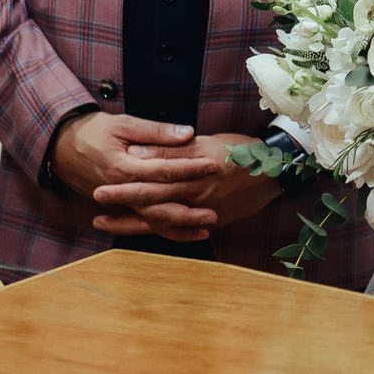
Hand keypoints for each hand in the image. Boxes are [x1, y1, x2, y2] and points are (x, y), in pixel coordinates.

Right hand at [52, 113, 214, 241]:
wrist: (58, 146)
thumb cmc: (92, 131)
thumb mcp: (123, 124)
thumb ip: (156, 131)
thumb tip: (187, 132)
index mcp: (123, 167)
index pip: (163, 170)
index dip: (190, 168)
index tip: (214, 166)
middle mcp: (121, 190)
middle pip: (159, 205)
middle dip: (188, 210)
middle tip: (215, 212)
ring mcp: (119, 202)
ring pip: (151, 220)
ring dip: (179, 226)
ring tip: (206, 229)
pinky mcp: (118, 206)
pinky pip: (142, 224)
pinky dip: (162, 230)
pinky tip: (183, 233)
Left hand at [92, 132, 279, 238]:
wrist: (279, 171)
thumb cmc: (243, 150)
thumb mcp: (207, 142)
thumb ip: (172, 148)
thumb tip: (138, 152)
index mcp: (194, 174)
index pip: (153, 182)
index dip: (125, 188)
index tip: (99, 190)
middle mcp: (197, 197)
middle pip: (153, 205)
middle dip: (122, 209)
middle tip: (95, 210)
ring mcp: (206, 212)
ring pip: (163, 222)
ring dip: (133, 224)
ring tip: (107, 224)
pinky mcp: (215, 221)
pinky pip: (183, 230)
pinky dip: (162, 232)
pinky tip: (144, 231)